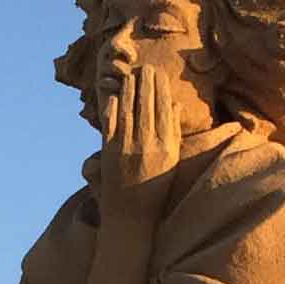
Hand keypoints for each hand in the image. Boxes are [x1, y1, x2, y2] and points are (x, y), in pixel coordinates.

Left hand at [99, 64, 180, 224]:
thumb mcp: (171, 161)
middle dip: (146, 82)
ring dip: (129, 89)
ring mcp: (126, 147)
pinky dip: (112, 107)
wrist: (131, 217)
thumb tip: (175, 104)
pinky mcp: (109, 151)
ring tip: (132, 76)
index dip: (161, 88)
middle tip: (146, 67)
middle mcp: (147, 144)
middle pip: (146, 104)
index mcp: (166, 146)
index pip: (164, 108)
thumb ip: (173, 131)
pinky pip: (110, 122)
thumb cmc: (155, 189)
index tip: (160, 73)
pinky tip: (115, 95)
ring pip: (128, 108)